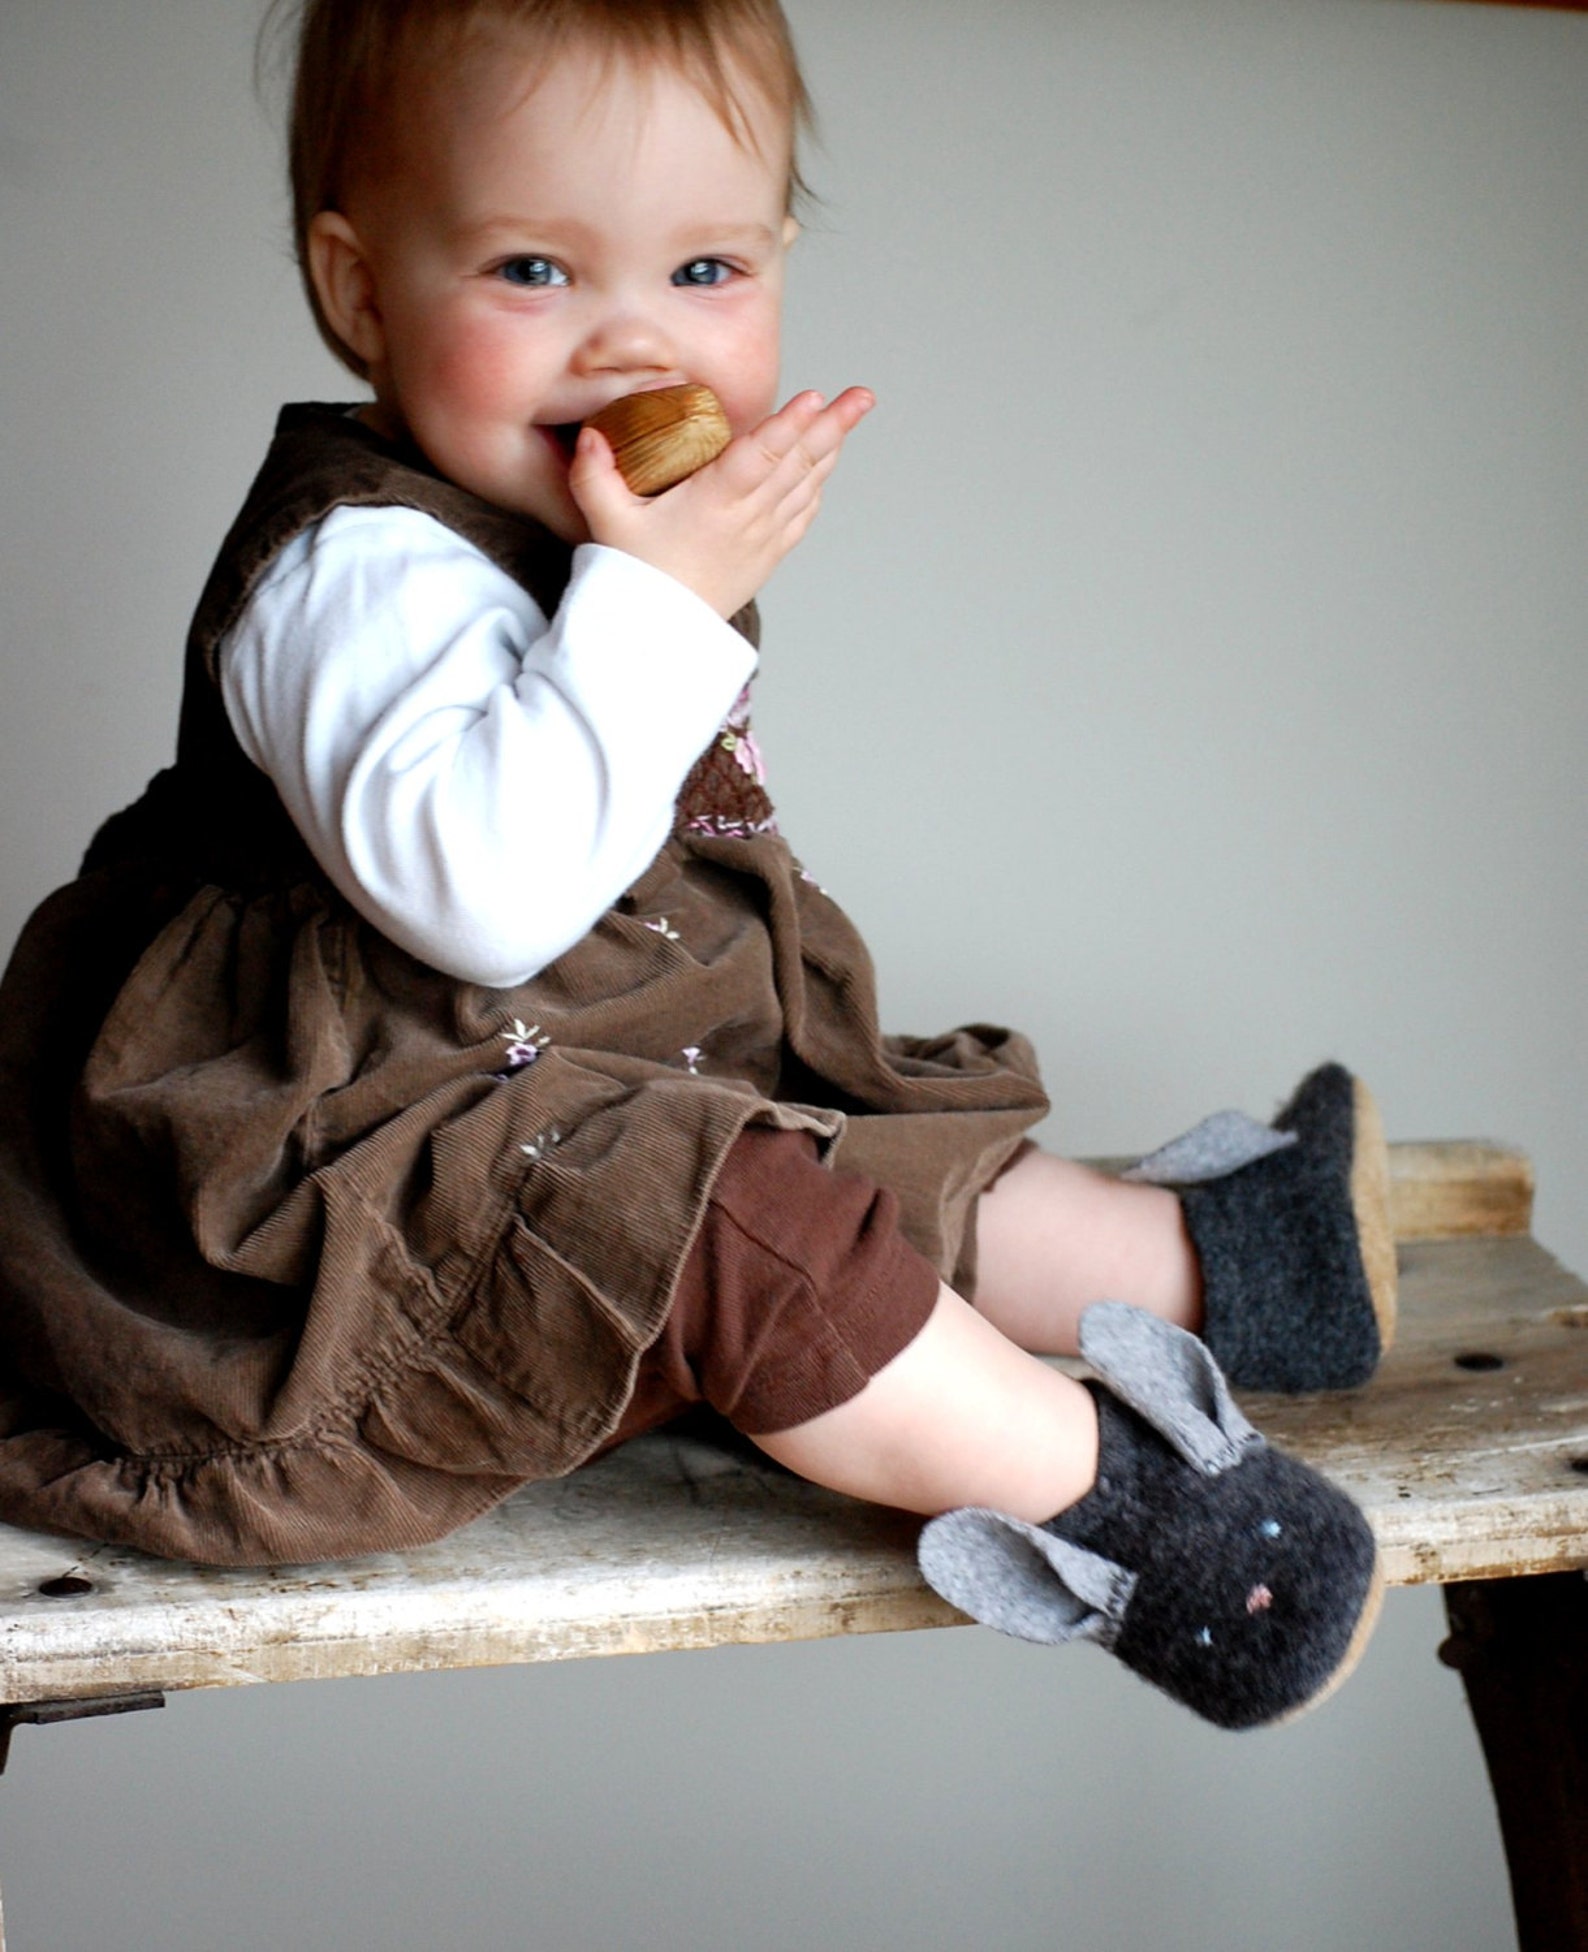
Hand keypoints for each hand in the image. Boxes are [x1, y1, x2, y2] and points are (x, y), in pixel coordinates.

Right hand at [567, 387, 874, 617]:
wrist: (659, 638)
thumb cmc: (635, 579)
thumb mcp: (608, 524)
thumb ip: (595, 475)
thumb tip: (591, 435)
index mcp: (714, 503)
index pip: (759, 457)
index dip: (789, 426)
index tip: (816, 398)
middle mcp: (748, 518)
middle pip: (797, 464)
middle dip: (832, 427)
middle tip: (862, 396)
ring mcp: (763, 538)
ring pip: (806, 485)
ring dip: (829, 449)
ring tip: (850, 416)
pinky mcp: (767, 556)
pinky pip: (801, 514)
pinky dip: (815, 485)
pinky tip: (823, 466)